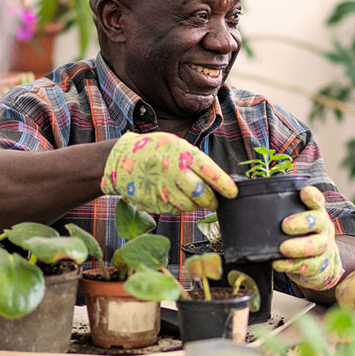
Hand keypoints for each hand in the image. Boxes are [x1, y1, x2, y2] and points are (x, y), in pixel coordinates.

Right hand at [101, 132, 236, 213]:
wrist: (121, 159)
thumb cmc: (155, 150)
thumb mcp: (176, 145)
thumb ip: (195, 161)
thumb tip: (216, 180)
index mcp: (182, 154)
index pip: (210, 172)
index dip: (224, 185)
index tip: (233, 193)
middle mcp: (173, 171)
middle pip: (201, 194)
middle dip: (211, 200)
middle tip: (213, 200)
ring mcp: (163, 188)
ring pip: (189, 206)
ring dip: (194, 205)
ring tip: (189, 195)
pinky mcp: (154, 202)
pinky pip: (174, 210)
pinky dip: (177, 206)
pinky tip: (172, 195)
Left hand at [273, 186, 344, 289]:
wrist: (323, 263)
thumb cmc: (303, 235)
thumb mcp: (299, 220)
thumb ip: (283, 211)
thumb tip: (249, 201)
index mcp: (316, 212)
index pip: (317, 200)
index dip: (312, 196)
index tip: (304, 193)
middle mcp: (323, 227)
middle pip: (319, 221)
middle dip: (302, 222)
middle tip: (285, 226)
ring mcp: (323, 247)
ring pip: (316, 245)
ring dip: (299, 247)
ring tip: (283, 248)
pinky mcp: (318, 265)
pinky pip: (308, 266)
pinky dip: (292, 265)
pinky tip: (279, 264)